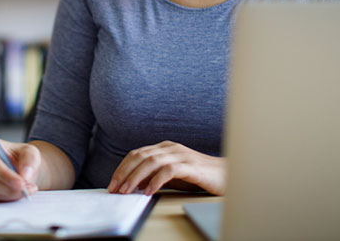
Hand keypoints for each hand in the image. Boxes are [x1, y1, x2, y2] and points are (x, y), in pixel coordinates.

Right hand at [0, 137, 40, 200]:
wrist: (19, 167)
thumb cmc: (20, 156)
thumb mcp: (30, 152)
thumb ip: (29, 160)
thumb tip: (25, 174)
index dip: (3, 173)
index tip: (20, 182)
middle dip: (8, 187)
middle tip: (26, 189)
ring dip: (9, 193)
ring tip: (27, 190)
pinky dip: (6, 198)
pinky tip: (18, 193)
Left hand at [107, 141, 225, 195]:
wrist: (227, 176)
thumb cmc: (198, 176)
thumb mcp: (172, 175)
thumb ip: (155, 176)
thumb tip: (134, 185)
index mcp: (164, 148)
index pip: (136, 154)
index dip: (122, 168)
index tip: (113, 184)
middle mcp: (170, 148)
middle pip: (140, 156)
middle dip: (124, 173)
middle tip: (115, 189)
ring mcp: (181, 155)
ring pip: (151, 162)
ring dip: (135, 178)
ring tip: (127, 191)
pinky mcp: (191, 166)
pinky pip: (168, 171)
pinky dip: (156, 181)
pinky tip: (149, 192)